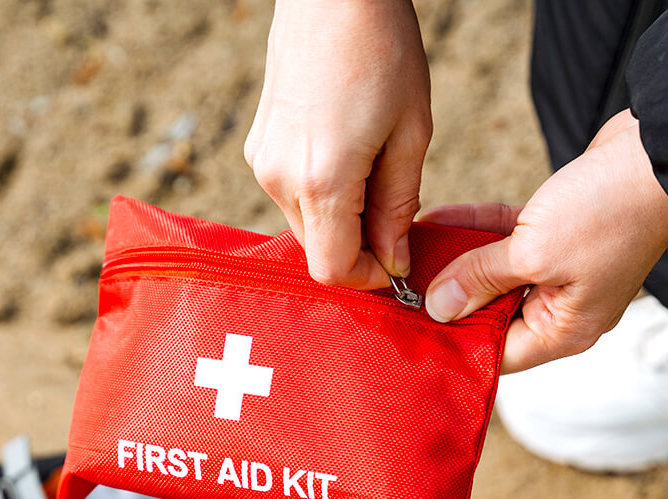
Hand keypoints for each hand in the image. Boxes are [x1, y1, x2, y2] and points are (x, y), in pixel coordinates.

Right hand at [245, 0, 431, 288]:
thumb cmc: (381, 51)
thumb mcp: (409, 134)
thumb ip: (398, 207)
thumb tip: (395, 260)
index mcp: (321, 180)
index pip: (334, 270)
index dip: (370, 278)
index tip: (399, 263)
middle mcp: (280, 179)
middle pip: (318, 250)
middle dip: (359, 246)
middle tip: (397, 215)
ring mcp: (262, 162)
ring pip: (305, 223)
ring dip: (342, 218)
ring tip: (376, 169)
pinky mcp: (258, 147)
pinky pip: (292, 193)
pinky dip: (323, 192)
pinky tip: (350, 150)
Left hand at [421, 110, 667, 372]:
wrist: (661, 151)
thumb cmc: (608, 211)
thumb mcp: (533, 251)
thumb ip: (481, 279)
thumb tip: (438, 309)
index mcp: (566, 329)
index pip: (497, 353)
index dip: (453, 341)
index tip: (409, 325)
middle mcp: (564, 306)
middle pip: (491, 312)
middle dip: (448, 297)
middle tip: (398, 287)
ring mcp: (562, 268)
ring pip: (494, 271)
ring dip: (455, 258)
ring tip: (407, 252)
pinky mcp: (558, 230)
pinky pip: (506, 239)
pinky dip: (475, 230)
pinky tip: (434, 220)